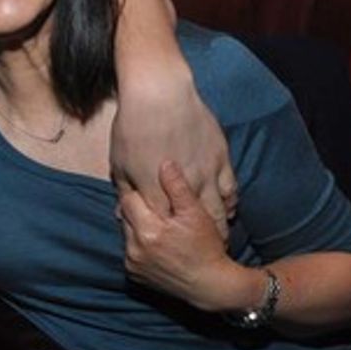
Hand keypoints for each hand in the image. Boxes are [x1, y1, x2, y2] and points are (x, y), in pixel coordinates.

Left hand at [110, 71, 235, 237]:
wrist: (159, 93)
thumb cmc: (132, 127)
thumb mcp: (119, 162)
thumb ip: (125, 191)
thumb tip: (121, 213)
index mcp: (153, 191)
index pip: (161, 226)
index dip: (166, 242)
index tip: (170, 253)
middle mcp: (181, 187)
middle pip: (191, 225)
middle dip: (194, 243)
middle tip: (197, 256)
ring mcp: (205, 173)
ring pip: (217, 211)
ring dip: (217, 228)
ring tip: (217, 240)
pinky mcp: (221, 159)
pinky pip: (231, 189)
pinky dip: (230, 204)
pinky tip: (228, 211)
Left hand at [119, 162, 259, 311]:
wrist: (210, 286)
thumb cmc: (207, 247)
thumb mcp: (197, 214)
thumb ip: (178, 188)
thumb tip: (165, 163)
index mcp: (148, 230)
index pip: (129, 198)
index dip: (141, 191)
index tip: (151, 189)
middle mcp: (134, 247)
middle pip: (125, 215)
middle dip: (138, 208)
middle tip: (154, 204)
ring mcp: (132, 262)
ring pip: (126, 232)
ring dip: (138, 225)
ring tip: (157, 223)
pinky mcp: (133, 273)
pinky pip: (129, 249)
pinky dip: (139, 243)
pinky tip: (155, 241)